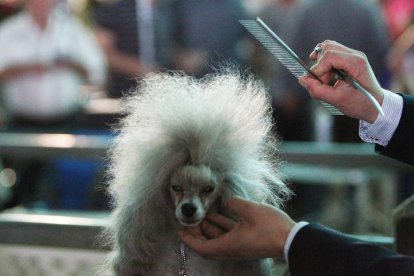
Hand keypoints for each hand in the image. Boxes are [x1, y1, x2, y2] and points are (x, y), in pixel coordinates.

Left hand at [178, 197, 294, 259]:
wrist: (292, 239)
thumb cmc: (271, 227)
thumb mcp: (251, 210)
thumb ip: (235, 203)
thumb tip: (228, 201)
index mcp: (230, 245)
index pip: (203, 248)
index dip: (190, 240)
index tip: (180, 231)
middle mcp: (233, 248)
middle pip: (208, 245)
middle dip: (197, 234)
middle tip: (190, 221)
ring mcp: (240, 245)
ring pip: (219, 239)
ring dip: (209, 229)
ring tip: (202, 215)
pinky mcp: (247, 241)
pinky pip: (229, 235)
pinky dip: (221, 227)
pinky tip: (218, 215)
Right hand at [299, 40, 385, 122]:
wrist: (375, 105)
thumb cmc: (360, 104)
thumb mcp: (337, 100)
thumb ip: (318, 90)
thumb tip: (302, 79)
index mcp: (356, 63)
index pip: (329, 56)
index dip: (318, 69)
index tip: (318, 83)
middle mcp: (355, 55)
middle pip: (327, 47)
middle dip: (320, 65)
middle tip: (323, 81)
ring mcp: (352, 55)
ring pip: (328, 47)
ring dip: (320, 62)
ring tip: (325, 77)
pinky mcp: (348, 59)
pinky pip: (331, 52)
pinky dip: (323, 61)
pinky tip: (324, 72)